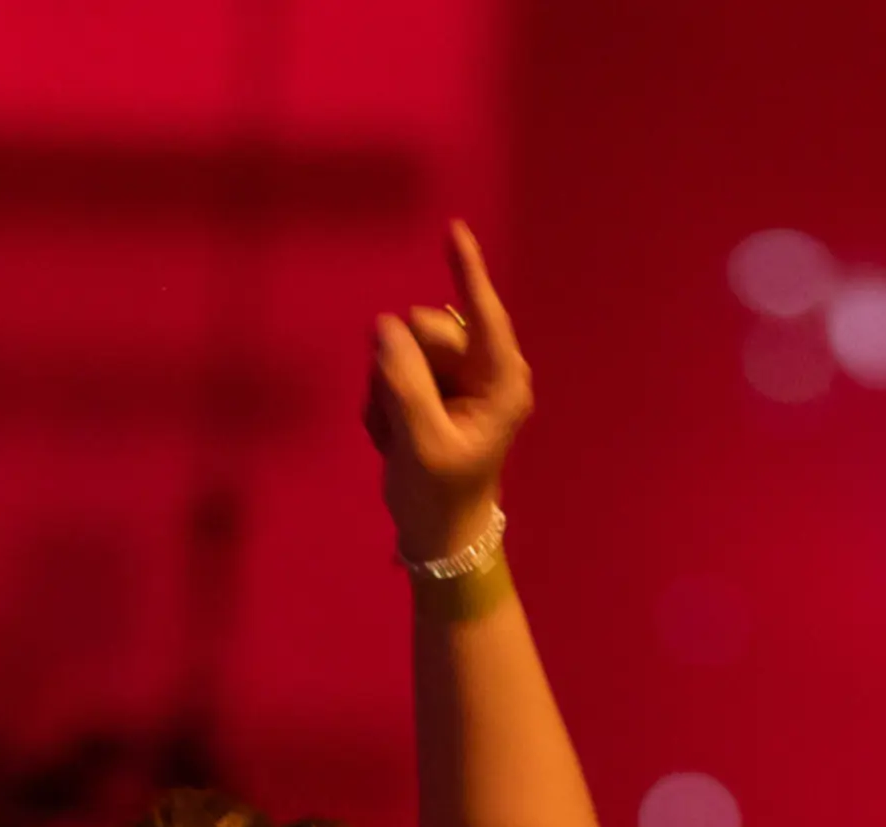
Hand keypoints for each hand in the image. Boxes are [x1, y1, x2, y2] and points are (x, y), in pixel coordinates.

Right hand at [367, 222, 531, 560]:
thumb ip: (403, 380)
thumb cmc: (440, 496)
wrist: (438, 537)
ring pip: (402, 350)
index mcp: (501, 381)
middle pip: (426, 330)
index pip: (483, 313)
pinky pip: (392, 371)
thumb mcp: (420, 440)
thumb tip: (385, 326)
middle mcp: (483, 371)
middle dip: (401, 365)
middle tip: (399, 420)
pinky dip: (384, 404)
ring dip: (387, 391)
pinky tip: (394, 437)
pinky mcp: (432, 390)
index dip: (467, 271)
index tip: (454, 231)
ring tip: (396, 436)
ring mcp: (456, 380)